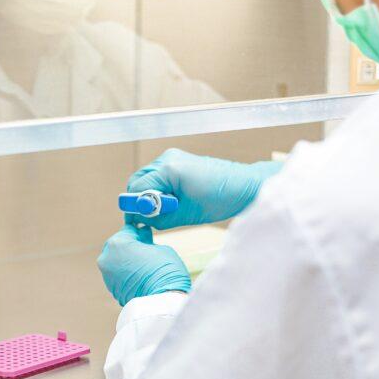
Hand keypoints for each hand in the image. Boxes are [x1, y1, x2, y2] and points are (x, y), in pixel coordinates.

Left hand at [97, 225, 190, 306]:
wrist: (163, 301)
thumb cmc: (165, 270)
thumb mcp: (160, 247)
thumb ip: (146, 242)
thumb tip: (142, 242)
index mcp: (117, 243)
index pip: (129, 230)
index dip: (140, 232)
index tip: (148, 235)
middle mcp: (106, 258)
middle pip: (119, 246)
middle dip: (130, 246)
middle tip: (147, 250)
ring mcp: (107, 276)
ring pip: (117, 262)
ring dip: (127, 262)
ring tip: (145, 267)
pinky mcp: (112, 290)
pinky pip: (119, 277)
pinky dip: (127, 275)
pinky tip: (142, 278)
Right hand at [125, 148, 282, 229]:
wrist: (243, 186)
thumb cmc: (219, 200)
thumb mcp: (184, 214)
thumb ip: (158, 217)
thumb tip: (140, 220)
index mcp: (169, 169)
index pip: (137, 189)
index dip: (135, 207)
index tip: (138, 221)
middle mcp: (167, 158)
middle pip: (138, 181)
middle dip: (140, 200)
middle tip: (149, 217)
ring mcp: (173, 157)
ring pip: (147, 178)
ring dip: (150, 194)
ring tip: (165, 209)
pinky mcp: (178, 161)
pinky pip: (159, 175)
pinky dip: (159, 188)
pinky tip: (171, 200)